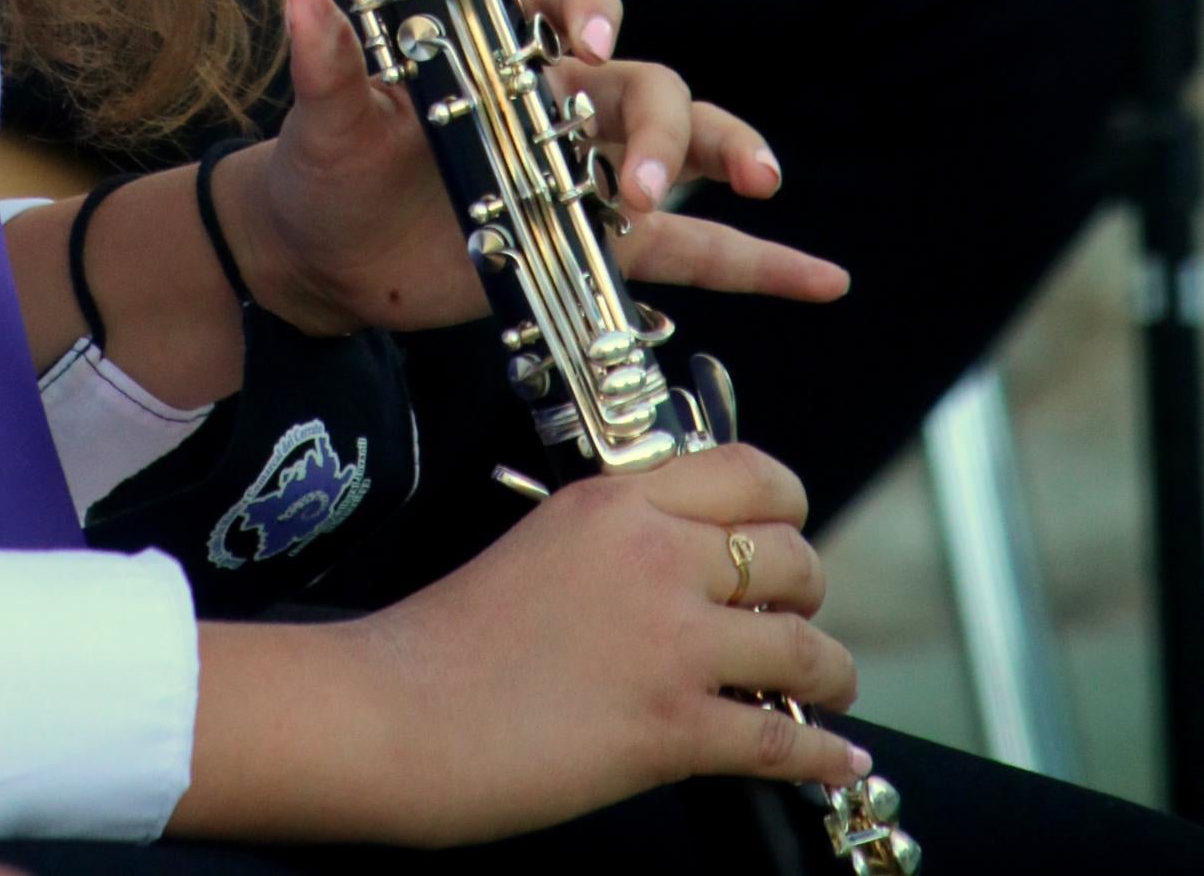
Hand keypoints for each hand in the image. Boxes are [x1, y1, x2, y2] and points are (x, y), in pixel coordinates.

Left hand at [228, 0, 847, 337]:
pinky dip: (762, 262)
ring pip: (684, 148)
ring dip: (725, 156)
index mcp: (500, 51)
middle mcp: (559, 99)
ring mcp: (590, 171)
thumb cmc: (328, 166)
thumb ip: (329, 66)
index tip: (581, 39)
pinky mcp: (600, 245)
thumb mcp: (325, 120)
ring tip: (760, 183)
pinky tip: (824, 278)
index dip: (584, 5)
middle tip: (641, 180)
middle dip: (659, 121)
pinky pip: (698, 250)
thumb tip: (306, 5)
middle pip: (640, 81)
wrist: (327, 252)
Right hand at [340, 442, 865, 838]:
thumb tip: (684, 567)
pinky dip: (823, 755)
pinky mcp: (671, 727)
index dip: (788, 508)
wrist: (396, 709)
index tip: (788, 535)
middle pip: (792, 557)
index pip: (750, 474)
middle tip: (795, 623)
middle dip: (810, 595)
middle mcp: (656, 556)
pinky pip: (781, 741)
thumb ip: (617, 540)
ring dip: (831, 676)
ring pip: (805, 649)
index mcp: (618, 500)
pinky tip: (837, 759)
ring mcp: (670, 642)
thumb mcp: (543, 543)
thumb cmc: (449, 638)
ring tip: (830, 692)